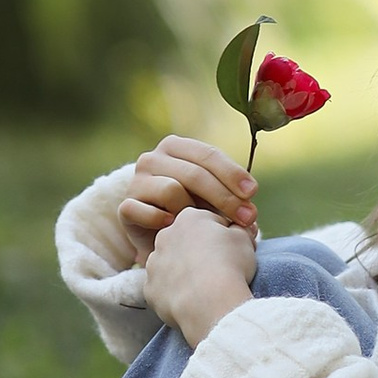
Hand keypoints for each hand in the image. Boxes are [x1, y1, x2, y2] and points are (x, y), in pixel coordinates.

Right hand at [116, 132, 256, 264]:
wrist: (155, 231)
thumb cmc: (191, 208)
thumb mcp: (211, 195)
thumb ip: (230, 194)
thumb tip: (252, 209)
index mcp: (176, 146)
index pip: (208, 155)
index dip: (232, 173)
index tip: (252, 193)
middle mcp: (152, 158)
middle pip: (194, 174)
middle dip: (224, 197)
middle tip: (246, 219)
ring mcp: (136, 182)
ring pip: (172, 191)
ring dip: (193, 211)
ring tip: (207, 227)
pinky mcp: (124, 207)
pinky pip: (147, 212)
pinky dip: (162, 220)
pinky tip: (174, 227)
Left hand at [143, 205, 256, 348]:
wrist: (211, 302)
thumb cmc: (230, 266)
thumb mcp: (244, 239)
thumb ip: (239, 229)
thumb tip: (238, 229)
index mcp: (189, 218)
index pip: (207, 222)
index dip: (222, 237)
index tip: (232, 251)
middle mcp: (165, 236)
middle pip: (185, 242)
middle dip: (199, 252)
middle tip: (218, 270)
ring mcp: (154, 264)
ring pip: (170, 266)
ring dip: (184, 273)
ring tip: (204, 288)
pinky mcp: (150, 289)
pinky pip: (163, 290)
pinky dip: (175, 294)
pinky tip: (191, 301)